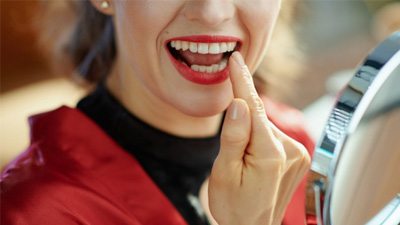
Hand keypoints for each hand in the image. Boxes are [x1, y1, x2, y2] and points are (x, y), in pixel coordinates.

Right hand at [208, 52, 310, 224]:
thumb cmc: (234, 205)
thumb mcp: (223, 173)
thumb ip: (233, 137)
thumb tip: (238, 104)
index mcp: (269, 154)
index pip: (252, 107)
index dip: (241, 82)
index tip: (235, 60)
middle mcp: (290, 150)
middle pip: (258, 118)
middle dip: (240, 122)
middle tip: (231, 153)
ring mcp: (297, 154)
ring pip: (264, 126)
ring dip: (250, 133)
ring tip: (242, 164)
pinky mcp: (298, 156)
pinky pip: (272, 135)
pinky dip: (259, 139)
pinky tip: (253, 160)